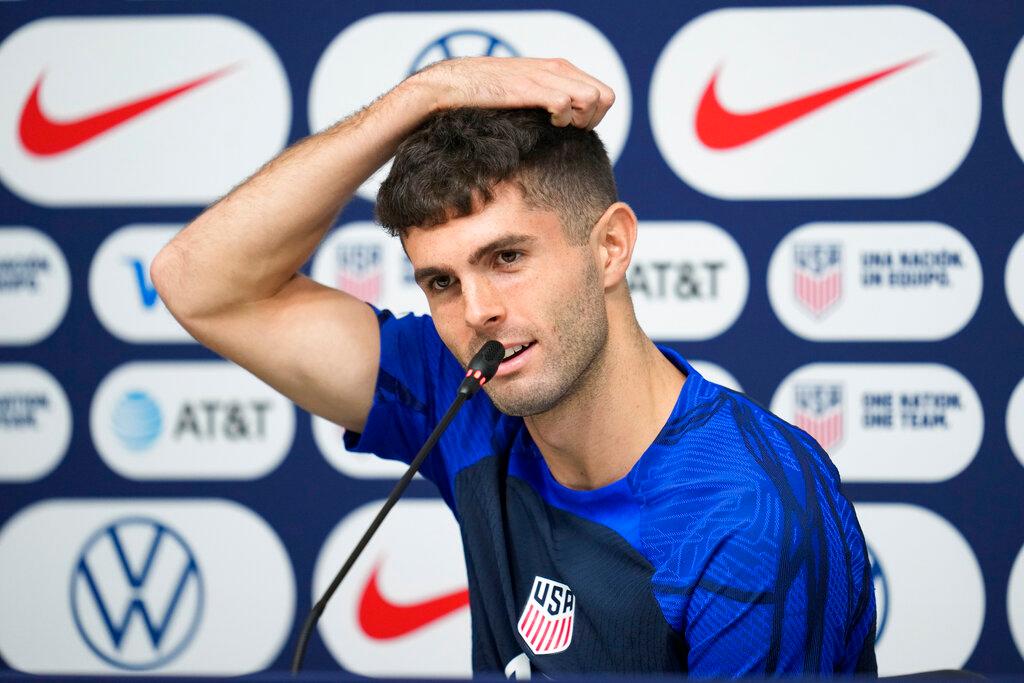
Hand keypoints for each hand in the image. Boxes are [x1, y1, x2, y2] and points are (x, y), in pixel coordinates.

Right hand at [408, 57, 615, 129]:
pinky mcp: (529, 87)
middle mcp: (556, 68)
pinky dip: (563, 118)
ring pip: (592, 98)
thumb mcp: (525, 91)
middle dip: (594, 119)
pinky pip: (566, 102)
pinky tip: (547, 123)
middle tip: (570, 130)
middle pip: (606, 97)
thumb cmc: (486, 95)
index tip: (574, 128)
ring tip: (558, 126)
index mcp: (559, 68)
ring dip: (580, 119)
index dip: (596, 116)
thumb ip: (548, 98)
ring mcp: (544, 76)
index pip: (604, 92)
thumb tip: (568, 123)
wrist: (453, 85)